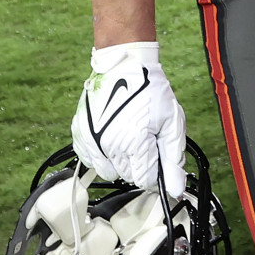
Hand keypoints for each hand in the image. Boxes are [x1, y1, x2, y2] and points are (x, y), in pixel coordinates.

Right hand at [71, 42, 186, 195]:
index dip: (156, 169)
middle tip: (144, 138)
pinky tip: (111, 137)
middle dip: (140, 162)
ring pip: (109, 171)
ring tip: (128, 136)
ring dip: (120, 161)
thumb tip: (174, 188)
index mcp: (135, 144)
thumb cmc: (150, 89)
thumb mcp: (171, 122)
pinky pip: (90, 160)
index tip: (157, 154)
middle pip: (128, 175)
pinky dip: (101, 155)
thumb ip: (173, 159)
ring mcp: (92, 141)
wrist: (124, 65)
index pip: (146, 179)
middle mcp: (110, 146)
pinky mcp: (81, 135)